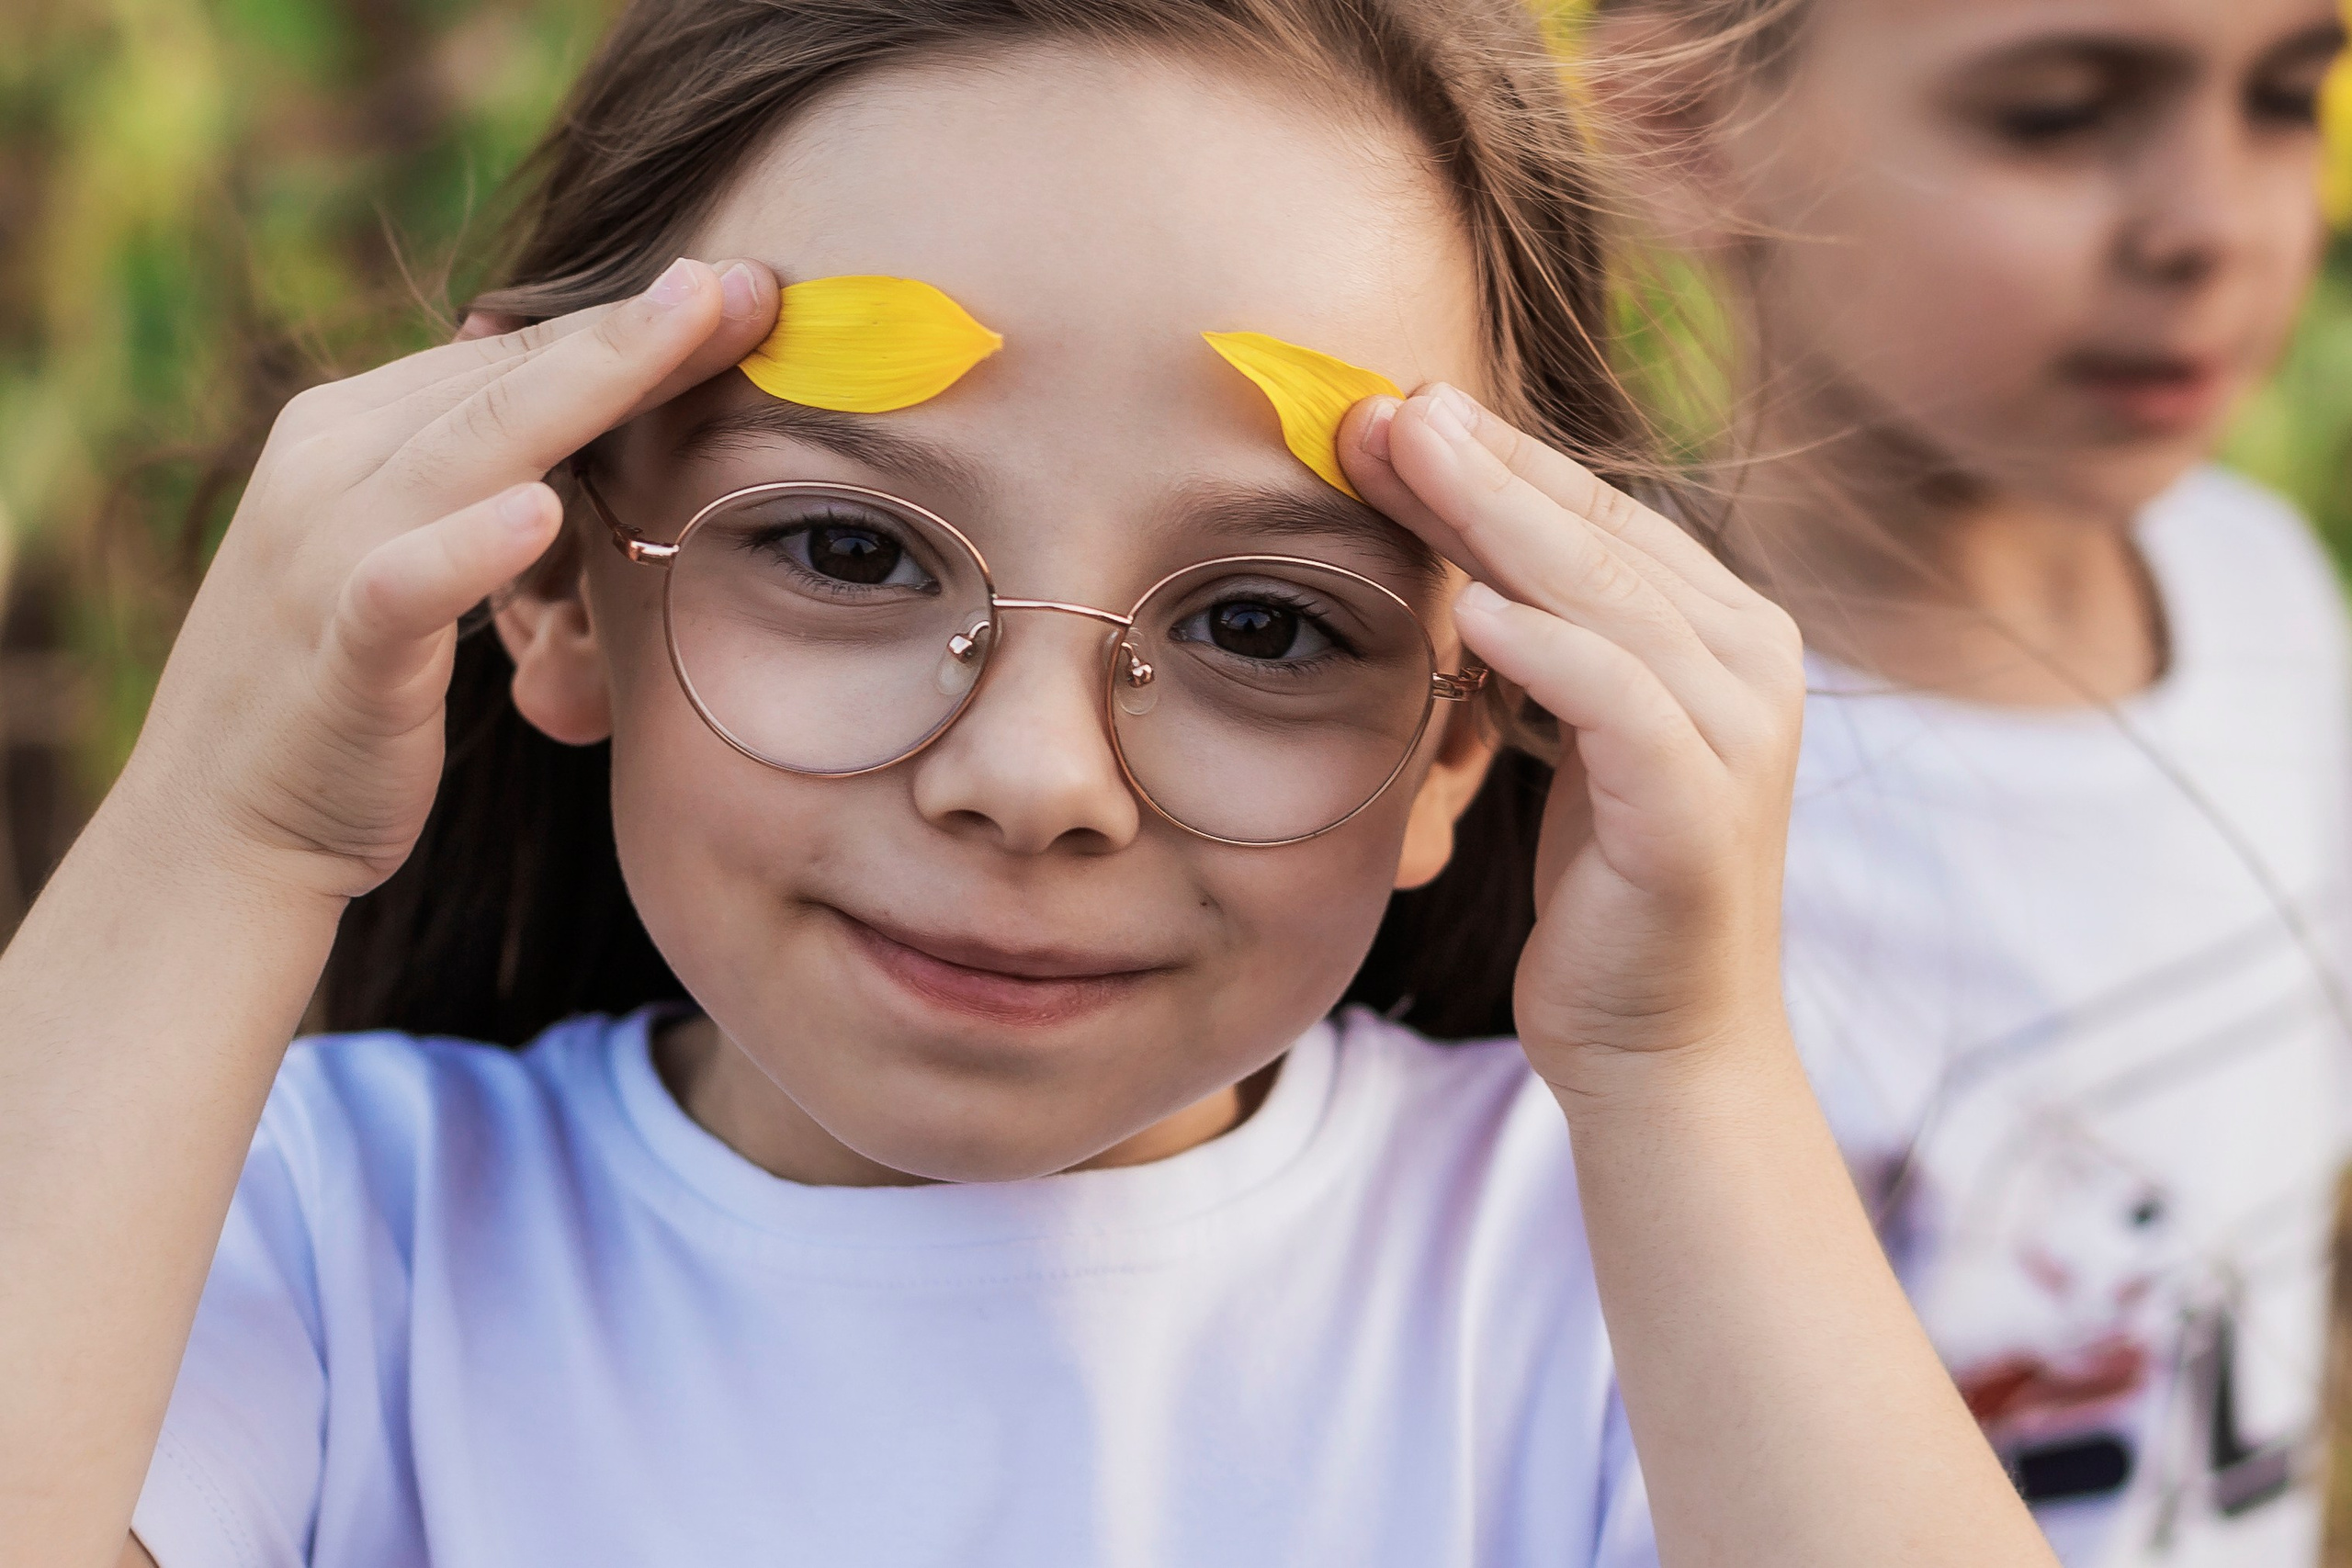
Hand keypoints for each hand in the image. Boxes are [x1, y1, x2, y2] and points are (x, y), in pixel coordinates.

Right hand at [113, 257, 779, 902]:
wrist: (215, 829)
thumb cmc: (338, 692)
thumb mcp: (402, 557)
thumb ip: (466, 479)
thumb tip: (566, 412)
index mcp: (345, 431)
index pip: (509, 356)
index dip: (628, 321)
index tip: (738, 287)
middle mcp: (326, 465)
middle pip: (509, 378)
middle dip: (635, 326)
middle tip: (748, 280)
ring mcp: (323, 550)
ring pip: (474, 444)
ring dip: (590, 382)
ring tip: (690, 327)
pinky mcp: (337, 649)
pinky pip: (404, 581)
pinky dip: (466, 546)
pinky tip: (538, 513)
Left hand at [1340, 385, 1803, 1082]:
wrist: (1661, 1045)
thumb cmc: (1607, 886)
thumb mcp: (1570, 736)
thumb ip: (1545, 639)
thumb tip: (1461, 545)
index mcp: (1719, 632)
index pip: (1594, 514)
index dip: (1492, 456)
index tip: (1388, 406)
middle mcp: (1747, 663)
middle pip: (1594, 536)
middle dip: (1480, 464)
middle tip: (1377, 403)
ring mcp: (1735, 734)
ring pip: (1605, 598)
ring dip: (1497, 522)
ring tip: (1407, 460)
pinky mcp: (1698, 811)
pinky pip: (1619, 705)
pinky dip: (1549, 654)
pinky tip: (1473, 613)